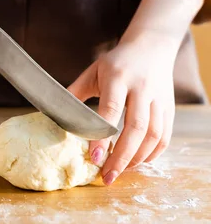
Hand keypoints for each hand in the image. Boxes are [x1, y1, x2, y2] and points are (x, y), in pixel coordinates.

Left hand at [69, 32, 175, 184]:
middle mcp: (142, 88)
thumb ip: (76, 92)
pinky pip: (165, 136)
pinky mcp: (169, 107)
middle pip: (136, 127)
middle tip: (107, 176)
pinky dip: (153, 153)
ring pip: (153, 135)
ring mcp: (158, 98)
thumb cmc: (117, 62)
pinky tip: (138, 162)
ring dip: (137, 158)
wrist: (151, 46)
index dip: (103, 136)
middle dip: (122, 156)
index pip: (111, 109)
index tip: (94, 158)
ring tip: (120, 171)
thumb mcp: (93, 71)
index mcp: (118, 77)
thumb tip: (55, 116)